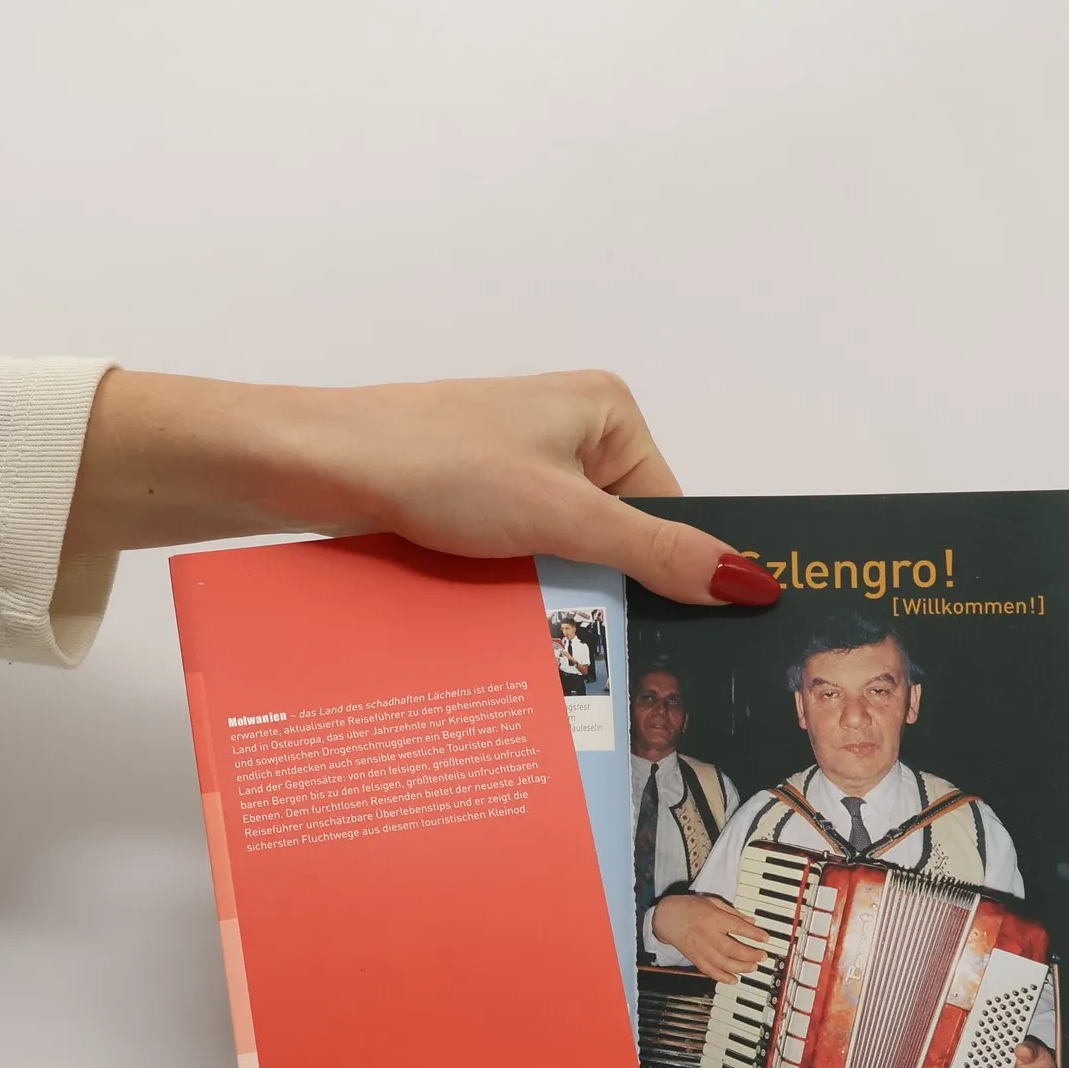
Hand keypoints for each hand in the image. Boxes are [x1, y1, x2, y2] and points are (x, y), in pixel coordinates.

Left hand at [62, 369, 783, 606]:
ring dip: (555, 597)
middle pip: (618, 538)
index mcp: (606, 411)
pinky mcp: (470, 501)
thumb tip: (751, 581)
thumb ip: (656, 553)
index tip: (678, 644)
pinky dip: (515, 591)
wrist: (318, 467)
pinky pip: (519, 557)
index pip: (670, 511)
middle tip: (608, 656)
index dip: (669, 575)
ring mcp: (514, 467)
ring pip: (565, 556)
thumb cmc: (436, 464)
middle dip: (607, 591)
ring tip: (547, 639)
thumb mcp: (563, 515)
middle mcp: (566, 432)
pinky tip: (506, 624)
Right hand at [651, 893, 768, 982]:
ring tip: (753, 967)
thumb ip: (732, 912)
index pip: (738, 927)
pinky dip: (723, 977)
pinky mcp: (694, 958)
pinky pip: (710, 971)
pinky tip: (734, 979)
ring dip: (741, 967)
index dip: (754, 934)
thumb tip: (751, 922)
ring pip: (724, 963)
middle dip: (751, 954)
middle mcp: (707, 934)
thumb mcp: (712, 902)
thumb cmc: (689, 907)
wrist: (666, 917)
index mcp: (713, 917)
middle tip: (762, 956)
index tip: (765, 938)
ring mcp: (700, 948)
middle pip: (733, 948)